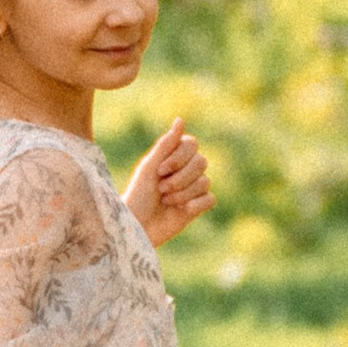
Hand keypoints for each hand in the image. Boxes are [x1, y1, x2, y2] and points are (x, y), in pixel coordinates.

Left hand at [125, 116, 212, 249]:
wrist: (138, 227)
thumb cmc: (139, 195)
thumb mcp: (150, 167)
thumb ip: (166, 144)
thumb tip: (180, 119)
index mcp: (174, 156)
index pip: (192, 144)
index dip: (178, 158)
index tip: (160, 171)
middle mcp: (186, 169)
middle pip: (201, 162)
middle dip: (180, 178)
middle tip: (161, 189)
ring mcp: (194, 187)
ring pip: (205, 182)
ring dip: (182, 193)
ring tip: (166, 201)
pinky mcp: (199, 205)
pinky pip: (209, 198)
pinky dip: (194, 204)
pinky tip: (181, 211)